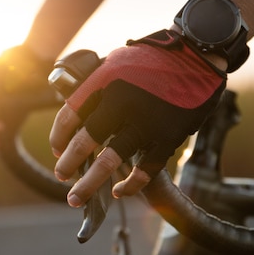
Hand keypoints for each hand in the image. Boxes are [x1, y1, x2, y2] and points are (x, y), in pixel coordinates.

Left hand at [49, 30, 226, 206]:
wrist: (196, 57)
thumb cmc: (153, 59)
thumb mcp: (116, 61)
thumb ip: (96, 84)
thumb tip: (78, 110)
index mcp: (105, 82)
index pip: (70, 115)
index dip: (59, 136)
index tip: (57, 149)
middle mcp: (121, 103)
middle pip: (85, 141)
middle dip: (68, 164)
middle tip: (61, 176)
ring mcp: (145, 123)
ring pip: (109, 161)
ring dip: (89, 183)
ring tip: (75, 197)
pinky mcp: (168, 137)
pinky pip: (144, 170)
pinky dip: (130, 185)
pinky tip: (119, 191)